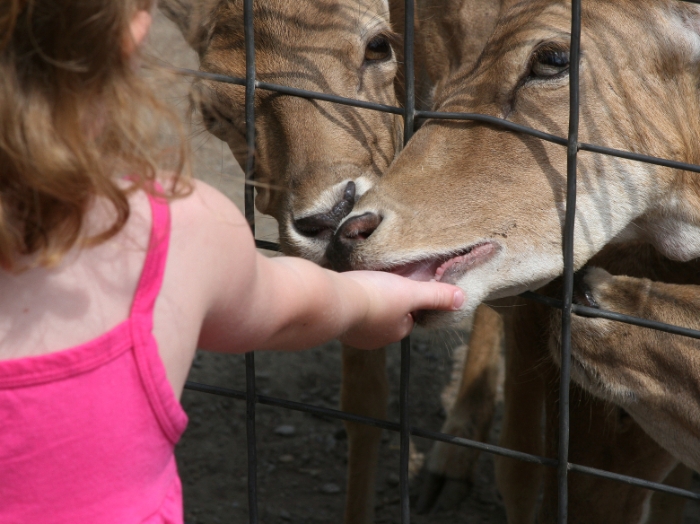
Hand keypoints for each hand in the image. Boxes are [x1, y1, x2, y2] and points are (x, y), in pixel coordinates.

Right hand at [339, 270, 464, 348]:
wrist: (333, 300)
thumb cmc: (375, 297)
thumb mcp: (411, 292)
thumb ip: (436, 295)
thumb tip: (463, 299)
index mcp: (396, 333)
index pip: (410, 318)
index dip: (409, 300)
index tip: (402, 285)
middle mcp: (374, 339)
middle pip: (388, 317)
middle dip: (386, 302)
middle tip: (382, 282)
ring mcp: (352, 333)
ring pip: (366, 315)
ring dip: (366, 301)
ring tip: (364, 284)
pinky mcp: (334, 323)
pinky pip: (348, 311)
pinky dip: (350, 302)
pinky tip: (348, 290)